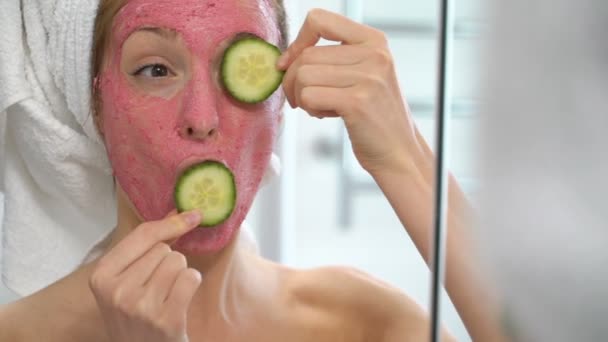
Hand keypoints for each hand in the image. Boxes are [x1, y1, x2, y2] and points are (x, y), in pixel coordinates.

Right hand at [89, 210, 202, 341]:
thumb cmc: (135, 314)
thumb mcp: (127, 280)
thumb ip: (147, 245)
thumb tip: (176, 210)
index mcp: (101, 276)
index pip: (143, 235)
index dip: (170, 223)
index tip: (191, 214)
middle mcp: (117, 291)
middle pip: (163, 249)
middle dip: (167, 261)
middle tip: (156, 287)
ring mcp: (141, 306)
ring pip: (178, 261)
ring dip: (179, 274)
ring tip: (166, 295)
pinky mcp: (165, 319)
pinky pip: (190, 278)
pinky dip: (191, 285)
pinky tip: (179, 301)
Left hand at [278, 9, 427, 176]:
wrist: (398, 152)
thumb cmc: (373, 116)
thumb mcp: (363, 75)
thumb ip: (334, 59)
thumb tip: (284, 60)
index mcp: (374, 40)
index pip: (319, 19)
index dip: (297, 42)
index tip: (290, 64)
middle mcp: (374, 54)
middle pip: (306, 54)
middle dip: (292, 80)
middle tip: (302, 99)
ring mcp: (368, 77)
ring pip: (303, 75)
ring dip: (301, 96)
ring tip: (319, 108)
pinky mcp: (357, 102)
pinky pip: (308, 96)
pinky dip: (309, 108)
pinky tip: (325, 115)